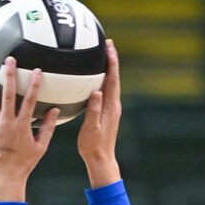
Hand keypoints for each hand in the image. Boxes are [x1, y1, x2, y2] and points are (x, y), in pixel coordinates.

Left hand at [0, 57, 57, 201]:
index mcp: (21, 127)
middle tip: (9, 59)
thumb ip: (48, 127)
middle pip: (7, 94)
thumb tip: (55, 110)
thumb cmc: (25, 163)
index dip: (34, 85)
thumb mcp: (40, 147)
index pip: (30, 101)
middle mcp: (6, 124)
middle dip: (8, 75)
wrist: (4, 177)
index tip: (38, 71)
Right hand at [77, 39, 121, 187]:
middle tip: (107, 44)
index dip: (111, 61)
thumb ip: (93, 109)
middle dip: (111, 60)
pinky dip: (103, 81)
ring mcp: (111, 109)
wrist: (101, 159)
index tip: (109, 47)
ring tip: (102, 57)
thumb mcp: (91, 127)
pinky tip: (96, 80)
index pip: (113, 79)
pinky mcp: (107, 113)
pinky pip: (106, 91)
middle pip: (114, 77)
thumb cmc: (93, 146)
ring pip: (111, 84)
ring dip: (108, 69)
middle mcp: (114, 105)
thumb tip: (96, 91)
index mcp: (110, 106)